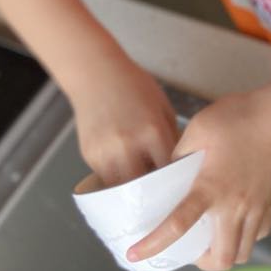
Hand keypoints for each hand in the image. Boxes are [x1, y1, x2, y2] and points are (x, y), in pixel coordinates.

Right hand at [69, 51, 178, 185]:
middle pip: (146, 188)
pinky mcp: (90, 156)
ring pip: (124, 190)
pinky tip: (125, 172)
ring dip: (134, 193)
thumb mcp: (162, 107)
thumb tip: (179, 165)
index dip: (176, 181)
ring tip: (143, 191)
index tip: (180, 186)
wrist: (96, 74)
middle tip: (162, 195)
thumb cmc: (134, 86)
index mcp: (153, 132)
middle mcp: (128, 146)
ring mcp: (106, 153)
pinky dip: (118, 180)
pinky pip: (107, 179)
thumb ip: (171, 137)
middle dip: (155, 193)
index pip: (170, 172)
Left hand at [126, 89, 270, 270]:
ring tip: (210, 239)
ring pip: (242, 253)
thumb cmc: (241, 116)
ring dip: (223, 253)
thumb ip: (180, 153)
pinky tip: (235, 222)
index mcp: (211, 187)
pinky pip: (258, 235)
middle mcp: (235, 205)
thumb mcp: (199, 128)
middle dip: (200, 263)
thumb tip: (171, 172)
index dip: (154, 244)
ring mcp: (257, 208)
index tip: (136, 255)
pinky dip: (245, 237)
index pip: (178, 225)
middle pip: (220, 259)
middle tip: (189, 248)